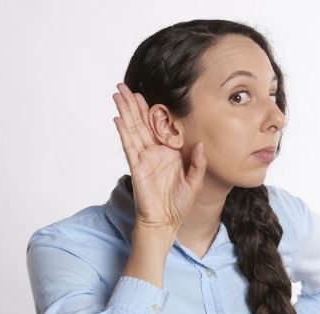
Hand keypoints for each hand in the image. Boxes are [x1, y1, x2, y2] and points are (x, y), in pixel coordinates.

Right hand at [112, 82, 206, 232]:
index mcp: (168, 153)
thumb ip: (198, 162)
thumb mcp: (195, 181)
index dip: (151, 109)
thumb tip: (201, 143)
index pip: (158, 126)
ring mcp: (143, 158)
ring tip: (117, 94)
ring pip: (132, 129)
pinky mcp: (137, 167)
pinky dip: (123, 132)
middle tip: (123, 86)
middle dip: (132, 104)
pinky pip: (129, 146)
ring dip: (125, 111)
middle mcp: (154, 152)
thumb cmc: (179, 204)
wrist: (166, 222)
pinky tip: (117, 118)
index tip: (145, 93)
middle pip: (141, 122)